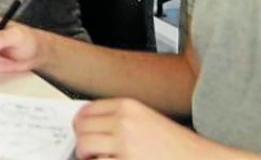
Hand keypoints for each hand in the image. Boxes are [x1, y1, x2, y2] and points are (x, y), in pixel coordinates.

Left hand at [73, 98, 240, 159]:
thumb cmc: (180, 148)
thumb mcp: (149, 122)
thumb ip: (122, 121)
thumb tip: (93, 127)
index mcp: (129, 106)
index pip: (87, 110)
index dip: (81, 124)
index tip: (81, 133)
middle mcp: (124, 121)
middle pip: (82, 127)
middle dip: (82, 142)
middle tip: (88, 153)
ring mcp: (125, 143)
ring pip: (84, 146)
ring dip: (87, 157)